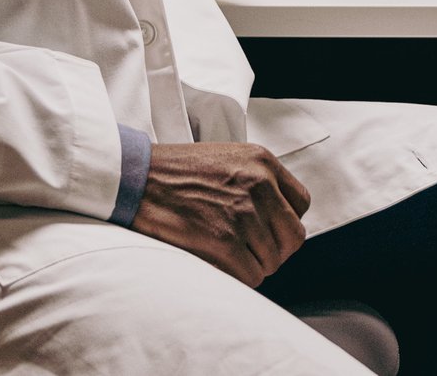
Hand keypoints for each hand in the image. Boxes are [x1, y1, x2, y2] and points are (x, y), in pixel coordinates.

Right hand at [129, 142, 312, 287]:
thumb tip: (273, 217)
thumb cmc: (174, 171)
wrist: (135, 178)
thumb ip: (255, 180)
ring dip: (254, 265)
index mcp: (262, 161)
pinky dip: (240, 278)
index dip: (285, 222)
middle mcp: (259, 184)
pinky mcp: (224, 240)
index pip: (301, 203)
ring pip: (273, 260)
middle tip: (253, 253)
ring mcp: (243, 213)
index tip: (270, 231)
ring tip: (230, 258)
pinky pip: (252, 275)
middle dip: (276, 250)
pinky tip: (222, 267)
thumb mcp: (227, 158)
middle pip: (293, 236)